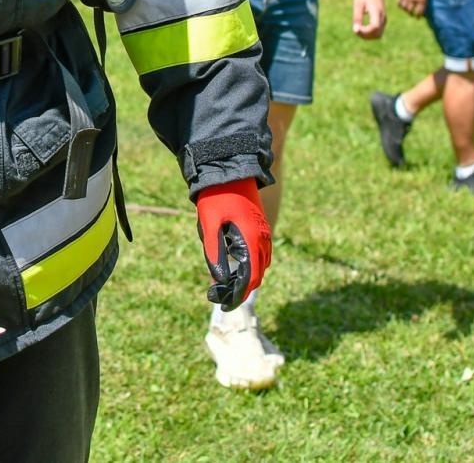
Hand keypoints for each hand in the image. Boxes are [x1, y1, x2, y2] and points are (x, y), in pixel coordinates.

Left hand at [194, 178, 269, 309]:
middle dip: (241, 288)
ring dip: (247, 276)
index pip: (250, 278)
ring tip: (226, 282)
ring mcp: (264, 232)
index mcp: (251, 240)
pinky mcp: (261, 226)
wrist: (229, 169)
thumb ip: (214, 253)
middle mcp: (262, 238)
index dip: (238, 295)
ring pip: (261, 264)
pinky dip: (251, 264)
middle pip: (257, 275)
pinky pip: (261, 253)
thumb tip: (219, 280)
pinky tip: (235, 264)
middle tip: (220, 295)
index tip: (224, 305)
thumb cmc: (215, 197)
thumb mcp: (209, 225)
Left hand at [351, 0, 385, 38]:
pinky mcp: (383, 20)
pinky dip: (370, 33)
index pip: (374, 27)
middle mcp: (382, 17)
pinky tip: (362, 28)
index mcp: (377, 12)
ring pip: (378, 35)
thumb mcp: (358, 4)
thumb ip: (357, 17)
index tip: (356, 28)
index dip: (365, 31)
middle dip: (365, 36)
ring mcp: (384, 19)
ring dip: (368, 36)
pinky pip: (378, 32)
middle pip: (377, 34)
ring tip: (358, 29)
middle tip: (356, 29)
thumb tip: (355, 31)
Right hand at [397, 0, 427, 17]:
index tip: (418, 17)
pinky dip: (400, 5)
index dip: (418, 16)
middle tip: (412, 15)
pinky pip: (399, 2)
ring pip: (404, 8)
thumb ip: (423, 1)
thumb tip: (421, 10)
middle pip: (410, 11)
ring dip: (405, 10)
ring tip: (407, 10)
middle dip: (411, 14)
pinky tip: (402, 5)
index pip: (419, 11)